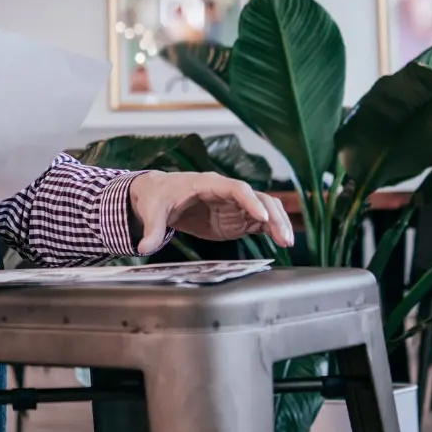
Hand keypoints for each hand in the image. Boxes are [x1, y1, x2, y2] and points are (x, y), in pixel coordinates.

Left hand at [127, 172, 294, 255]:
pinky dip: (272, 230)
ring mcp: (233, 205)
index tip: (262, 216)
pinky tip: (282, 242)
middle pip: (257, 198)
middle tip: (284, 237)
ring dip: (278, 223)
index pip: (236, 188)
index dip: (250, 201)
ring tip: (288, 242)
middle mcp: (226, 192)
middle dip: (272, 215)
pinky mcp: (235, 218)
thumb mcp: (152, 211)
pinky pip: (259, 221)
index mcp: (208, 183)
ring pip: (264, 209)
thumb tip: (143, 248)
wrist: (158, 197)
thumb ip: (152, 229)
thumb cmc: (157, 197)